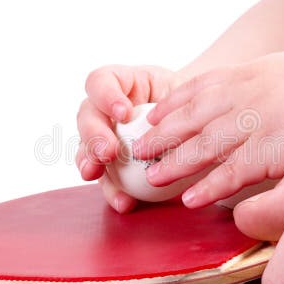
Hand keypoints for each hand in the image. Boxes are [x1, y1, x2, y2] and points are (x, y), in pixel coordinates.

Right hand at [75, 65, 184, 212]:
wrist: (197, 126)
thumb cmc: (190, 103)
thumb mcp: (188, 94)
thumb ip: (181, 102)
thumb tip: (183, 120)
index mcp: (122, 83)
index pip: (101, 82)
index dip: (105, 96)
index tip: (123, 113)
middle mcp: (106, 110)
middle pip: (86, 116)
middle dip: (93, 135)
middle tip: (108, 152)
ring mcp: (106, 139)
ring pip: (86, 149)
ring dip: (89, 162)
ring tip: (96, 173)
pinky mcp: (112, 167)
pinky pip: (107, 180)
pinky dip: (113, 191)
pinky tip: (124, 201)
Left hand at [132, 49, 283, 207]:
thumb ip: (258, 82)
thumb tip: (249, 92)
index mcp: (247, 75)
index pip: (198, 89)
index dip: (172, 106)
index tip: (152, 118)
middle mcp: (244, 97)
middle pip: (191, 118)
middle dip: (162, 135)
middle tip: (138, 150)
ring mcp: (257, 123)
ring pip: (204, 146)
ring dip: (174, 163)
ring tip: (151, 177)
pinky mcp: (275, 150)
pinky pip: (233, 173)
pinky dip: (209, 187)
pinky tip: (189, 200)